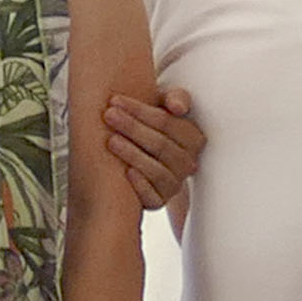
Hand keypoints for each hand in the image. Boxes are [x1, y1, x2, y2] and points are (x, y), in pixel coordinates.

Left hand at [107, 85, 202, 213]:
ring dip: (133, 154)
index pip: (168, 122)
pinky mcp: (158, 201)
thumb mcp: (163, 107)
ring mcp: (174, 184)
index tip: (115, 101)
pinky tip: (125, 172)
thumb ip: (175, 98)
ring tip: (111, 141)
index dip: (141, 111)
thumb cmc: (152, 127)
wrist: (141, 154)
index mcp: (193, 138)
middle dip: (133, 128)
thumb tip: (177, 106)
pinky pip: (153, 197)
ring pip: (157, 171)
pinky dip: (139, 185)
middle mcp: (188, 163)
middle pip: (161, 145)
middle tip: (108, 115)